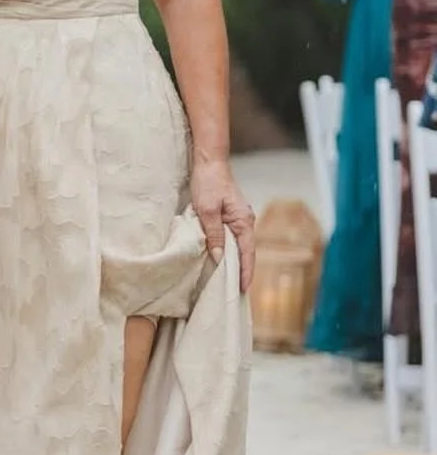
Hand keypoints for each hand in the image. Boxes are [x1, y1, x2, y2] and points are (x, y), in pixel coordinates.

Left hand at [190, 156, 254, 292]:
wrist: (208, 161)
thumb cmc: (208, 182)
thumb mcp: (206, 210)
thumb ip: (214, 234)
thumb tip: (219, 258)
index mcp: (244, 221)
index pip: (248, 253)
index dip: (246, 273)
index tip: (243, 290)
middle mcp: (245, 221)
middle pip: (245, 252)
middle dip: (241, 272)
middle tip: (235, 293)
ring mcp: (239, 219)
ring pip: (238, 246)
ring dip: (234, 262)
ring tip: (227, 282)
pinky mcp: (230, 216)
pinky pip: (231, 238)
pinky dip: (228, 250)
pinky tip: (221, 260)